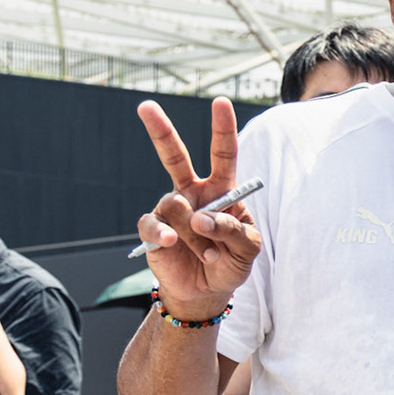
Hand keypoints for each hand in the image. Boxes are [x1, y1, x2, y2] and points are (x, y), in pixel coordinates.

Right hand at [135, 97, 261, 317]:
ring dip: (195, 233)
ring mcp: (170, 209)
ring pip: (176, 205)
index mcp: (221, 189)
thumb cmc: (231, 262)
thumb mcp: (248, 249)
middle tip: (145, 106)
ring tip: (208, 254)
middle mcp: (193, 192)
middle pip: (174, 156)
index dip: (222, 128)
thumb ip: (235, 230)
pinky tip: (172, 243)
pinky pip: (153, 224)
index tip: (221, 103)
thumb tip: (205, 218)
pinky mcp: (153, 229)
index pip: (223, 153)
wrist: (206, 291)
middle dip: (160, 130)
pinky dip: (164, 234)